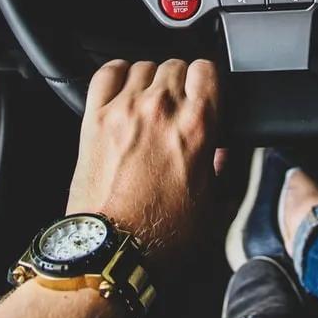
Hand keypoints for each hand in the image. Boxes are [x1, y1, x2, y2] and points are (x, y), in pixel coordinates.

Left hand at [67, 58, 218, 263]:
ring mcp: (125, 109)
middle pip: (175, 65)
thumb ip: (222, 166)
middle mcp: (161, 108)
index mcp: (197, 125)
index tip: (203, 93)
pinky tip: (121, 91)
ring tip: (147, 105)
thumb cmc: (162, 235)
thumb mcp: (213, 202)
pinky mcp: (94, 118)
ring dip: (148, 81)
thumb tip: (223, 150)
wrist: (113, 252)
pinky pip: (107, 73)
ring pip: (143, 66)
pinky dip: (116, 76)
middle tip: (175, 108)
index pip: (207, 69)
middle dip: (178, 83)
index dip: (207, 80)